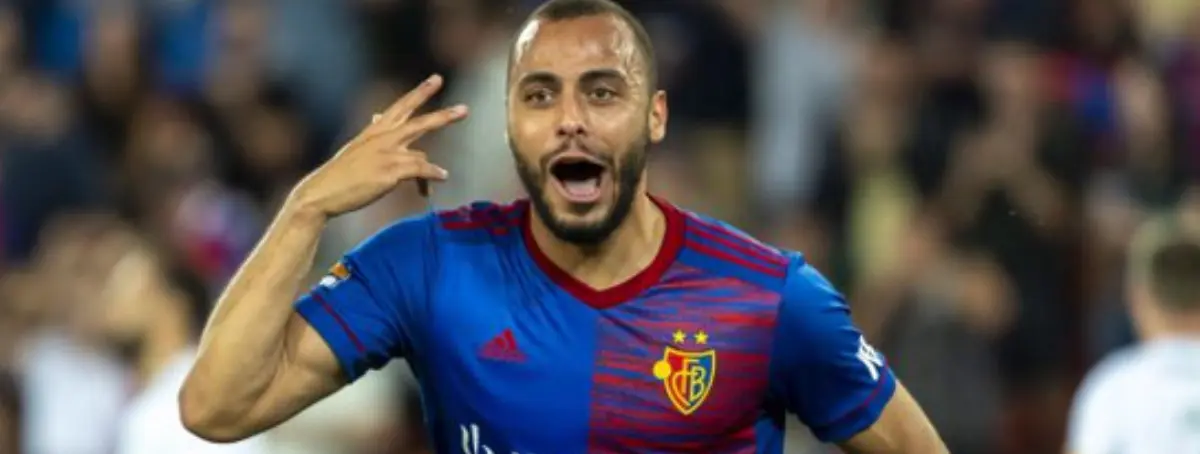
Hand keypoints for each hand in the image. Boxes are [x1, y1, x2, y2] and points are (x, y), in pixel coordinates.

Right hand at [289, 74, 467, 217]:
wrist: (322, 192)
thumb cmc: (340, 173)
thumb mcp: (356, 146)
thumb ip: (372, 132)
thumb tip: (376, 115)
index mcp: (374, 130)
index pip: (401, 106)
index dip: (420, 92)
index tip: (436, 79)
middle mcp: (382, 138)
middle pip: (419, 122)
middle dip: (444, 116)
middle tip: (465, 110)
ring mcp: (387, 154)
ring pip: (421, 154)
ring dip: (432, 169)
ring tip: (443, 176)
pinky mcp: (390, 171)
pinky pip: (421, 171)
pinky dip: (433, 175)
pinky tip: (442, 178)